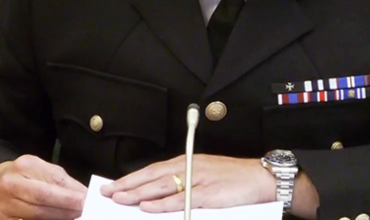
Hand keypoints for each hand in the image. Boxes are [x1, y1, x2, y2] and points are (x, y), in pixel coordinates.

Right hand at [0, 155, 85, 219]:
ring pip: (36, 215)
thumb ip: (61, 180)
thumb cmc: (23, 175)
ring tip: (75, 216)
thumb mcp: (41, 168)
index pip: (51, 182)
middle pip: (42, 200)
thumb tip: (83, 194)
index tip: (87, 200)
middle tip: (85, 210)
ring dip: (60, 217)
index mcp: (24, 166)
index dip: (70, 194)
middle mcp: (10, 185)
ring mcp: (4, 205)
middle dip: (66, 206)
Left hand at [101, 154, 275, 211]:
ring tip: (120, 199)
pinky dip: (162, 204)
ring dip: (138, 194)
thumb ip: (184, 181)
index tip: (115, 184)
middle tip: (108, 192)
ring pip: (161, 187)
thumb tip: (159, 195)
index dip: (132, 177)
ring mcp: (197, 180)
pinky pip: (179, 199)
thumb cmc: (234, 178)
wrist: (260, 177)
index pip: (153, 169)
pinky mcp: (207, 194)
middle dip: (128, 185)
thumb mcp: (205, 174)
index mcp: (187, 161)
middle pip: (152, 176)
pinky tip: (147, 207)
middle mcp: (189, 167)